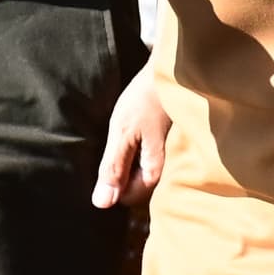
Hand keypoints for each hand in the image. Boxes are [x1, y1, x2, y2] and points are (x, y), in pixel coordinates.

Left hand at [93, 62, 168, 206]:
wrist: (172, 71)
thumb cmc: (147, 99)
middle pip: (136, 187)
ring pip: (141, 172)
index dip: (112, 182)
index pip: (126, 198)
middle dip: (122, 172)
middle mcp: (167, 172)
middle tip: (120, 142)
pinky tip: (138, 130)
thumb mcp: (123, 133)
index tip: (111, 154)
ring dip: (130, 159)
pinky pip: (148, 159)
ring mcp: (170, 159)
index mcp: (155, 173)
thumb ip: (113, 168)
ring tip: (129, 134)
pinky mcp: (169, 146)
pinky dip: (139, 149)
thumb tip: (101, 203)